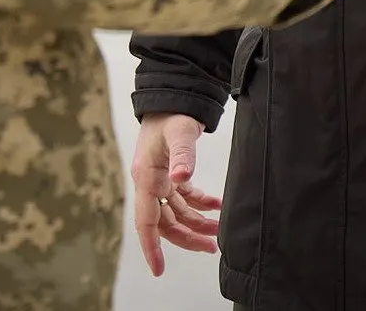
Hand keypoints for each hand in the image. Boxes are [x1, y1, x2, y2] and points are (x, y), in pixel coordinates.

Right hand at [131, 112, 219, 275]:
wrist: (170, 96)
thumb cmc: (171, 114)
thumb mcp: (179, 133)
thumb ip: (183, 155)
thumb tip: (182, 179)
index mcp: (146, 177)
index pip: (147, 221)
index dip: (151, 247)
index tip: (158, 269)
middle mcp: (150, 182)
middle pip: (166, 223)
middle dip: (187, 237)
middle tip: (212, 247)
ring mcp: (160, 180)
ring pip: (177, 214)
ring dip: (197, 223)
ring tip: (219, 231)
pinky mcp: (170, 174)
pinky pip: (184, 199)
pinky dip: (200, 205)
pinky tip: (216, 207)